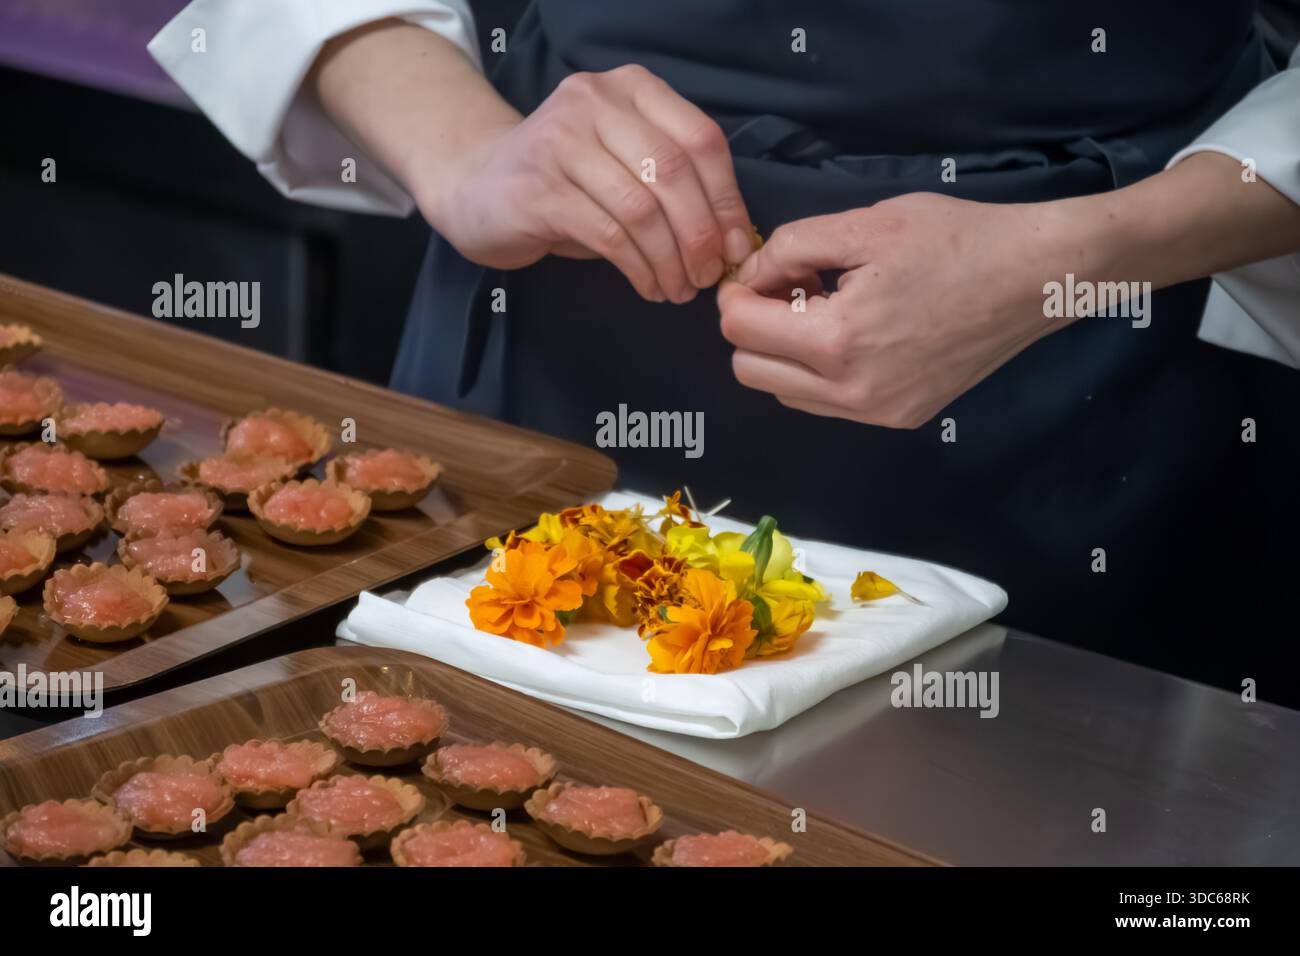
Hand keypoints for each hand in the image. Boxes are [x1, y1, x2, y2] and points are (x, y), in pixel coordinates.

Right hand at [422, 65, 754, 303]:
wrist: (476, 186)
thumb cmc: (567, 183)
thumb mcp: (625, 165)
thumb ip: (675, 185)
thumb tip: (733, 240)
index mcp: (631, 88)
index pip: (701, 140)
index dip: (727, 200)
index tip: (736, 248)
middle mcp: (596, 102)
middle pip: (674, 172)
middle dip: (701, 235)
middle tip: (708, 276)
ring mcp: (562, 142)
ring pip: (642, 209)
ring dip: (670, 260)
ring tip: (678, 289)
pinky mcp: (540, 189)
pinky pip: (610, 235)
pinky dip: (639, 268)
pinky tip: (647, 287)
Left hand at [718, 193, 1075, 427]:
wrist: (1034, 278)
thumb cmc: (955, 239)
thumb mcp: (864, 223)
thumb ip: (791, 247)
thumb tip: (749, 275)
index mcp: (838, 341)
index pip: (739, 331)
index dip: (738, 293)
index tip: (763, 268)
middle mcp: (852, 391)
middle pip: (749, 370)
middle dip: (754, 325)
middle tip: (792, 286)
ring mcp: (876, 412)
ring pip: (784, 391)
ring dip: (784, 351)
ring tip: (825, 307)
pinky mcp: (899, 417)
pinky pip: (826, 402)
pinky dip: (819, 370)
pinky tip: (853, 331)